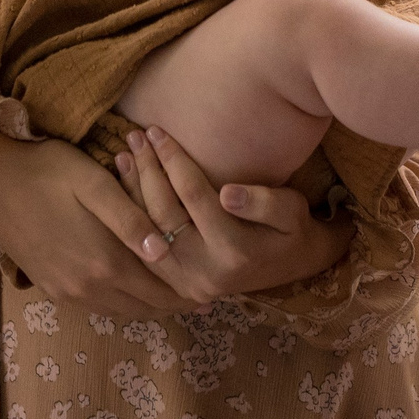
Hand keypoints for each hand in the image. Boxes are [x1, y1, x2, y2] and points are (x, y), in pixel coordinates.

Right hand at [0, 134, 189, 319]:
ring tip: (176, 293)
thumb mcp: (94, 183)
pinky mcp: (51, 288)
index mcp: (103, 263)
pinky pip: (99, 306)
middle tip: (203, 295)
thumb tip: (165, 251)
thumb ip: (130, 219)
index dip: (190, 292)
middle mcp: (86, 287)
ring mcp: (66, 292)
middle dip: (175, 301)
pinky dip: (124, 302)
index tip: (215, 290)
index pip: (161, 291)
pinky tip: (135, 287)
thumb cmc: (47, 171)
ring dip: (150, 303)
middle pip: (145, 307)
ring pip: (123, 310)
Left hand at [116, 125, 354, 301]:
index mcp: (236, 252)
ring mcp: (188, 284)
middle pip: (165, 214)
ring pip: (148, 234)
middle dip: (148, 170)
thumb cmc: (292, 229)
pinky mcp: (177, 287)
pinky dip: (133, 217)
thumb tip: (228, 194)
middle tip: (135, 136)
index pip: (194, 196)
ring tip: (124, 154)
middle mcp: (207, 273)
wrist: (293, 267)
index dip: (173, 160)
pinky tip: (124, 186)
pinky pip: (145, 250)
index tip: (157, 130)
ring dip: (133, 192)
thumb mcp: (291, 211)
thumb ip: (263, 202)